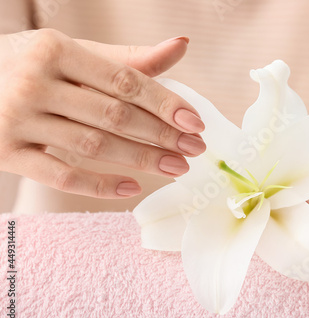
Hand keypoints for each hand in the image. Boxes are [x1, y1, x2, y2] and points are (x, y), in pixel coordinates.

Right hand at [0, 29, 205, 197]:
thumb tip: (181, 45)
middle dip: (161, 135)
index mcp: (57, 51)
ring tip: (177, 168)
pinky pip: (60, 176)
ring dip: (141, 160)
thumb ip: (127, 58)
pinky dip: (99, 185)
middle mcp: (35, 82)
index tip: (196, 123)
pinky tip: (133, 188)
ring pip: (93, 147)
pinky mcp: (6, 152)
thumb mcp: (72, 54)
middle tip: (195, 150)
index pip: (125, 81)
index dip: (165, 103)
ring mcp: (17, 119)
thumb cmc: (30, 66)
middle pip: (114, 115)